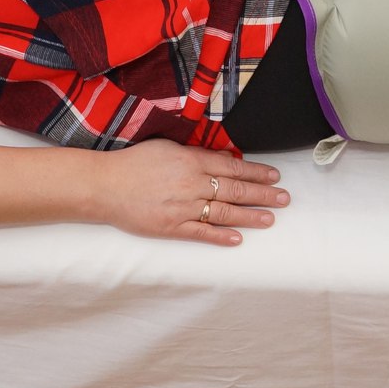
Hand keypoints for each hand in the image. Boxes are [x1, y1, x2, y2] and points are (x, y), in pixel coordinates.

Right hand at [95, 138, 288, 245]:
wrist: (104, 185)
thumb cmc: (134, 163)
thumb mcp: (168, 148)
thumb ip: (197, 154)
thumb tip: (224, 158)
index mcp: (191, 161)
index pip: (233, 167)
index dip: (256, 172)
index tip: (274, 176)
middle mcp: (192, 184)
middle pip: (235, 189)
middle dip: (263, 194)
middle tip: (284, 199)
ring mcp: (183, 207)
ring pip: (224, 212)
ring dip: (249, 216)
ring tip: (270, 218)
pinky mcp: (172, 227)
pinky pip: (202, 233)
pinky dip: (221, 237)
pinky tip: (238, 239)